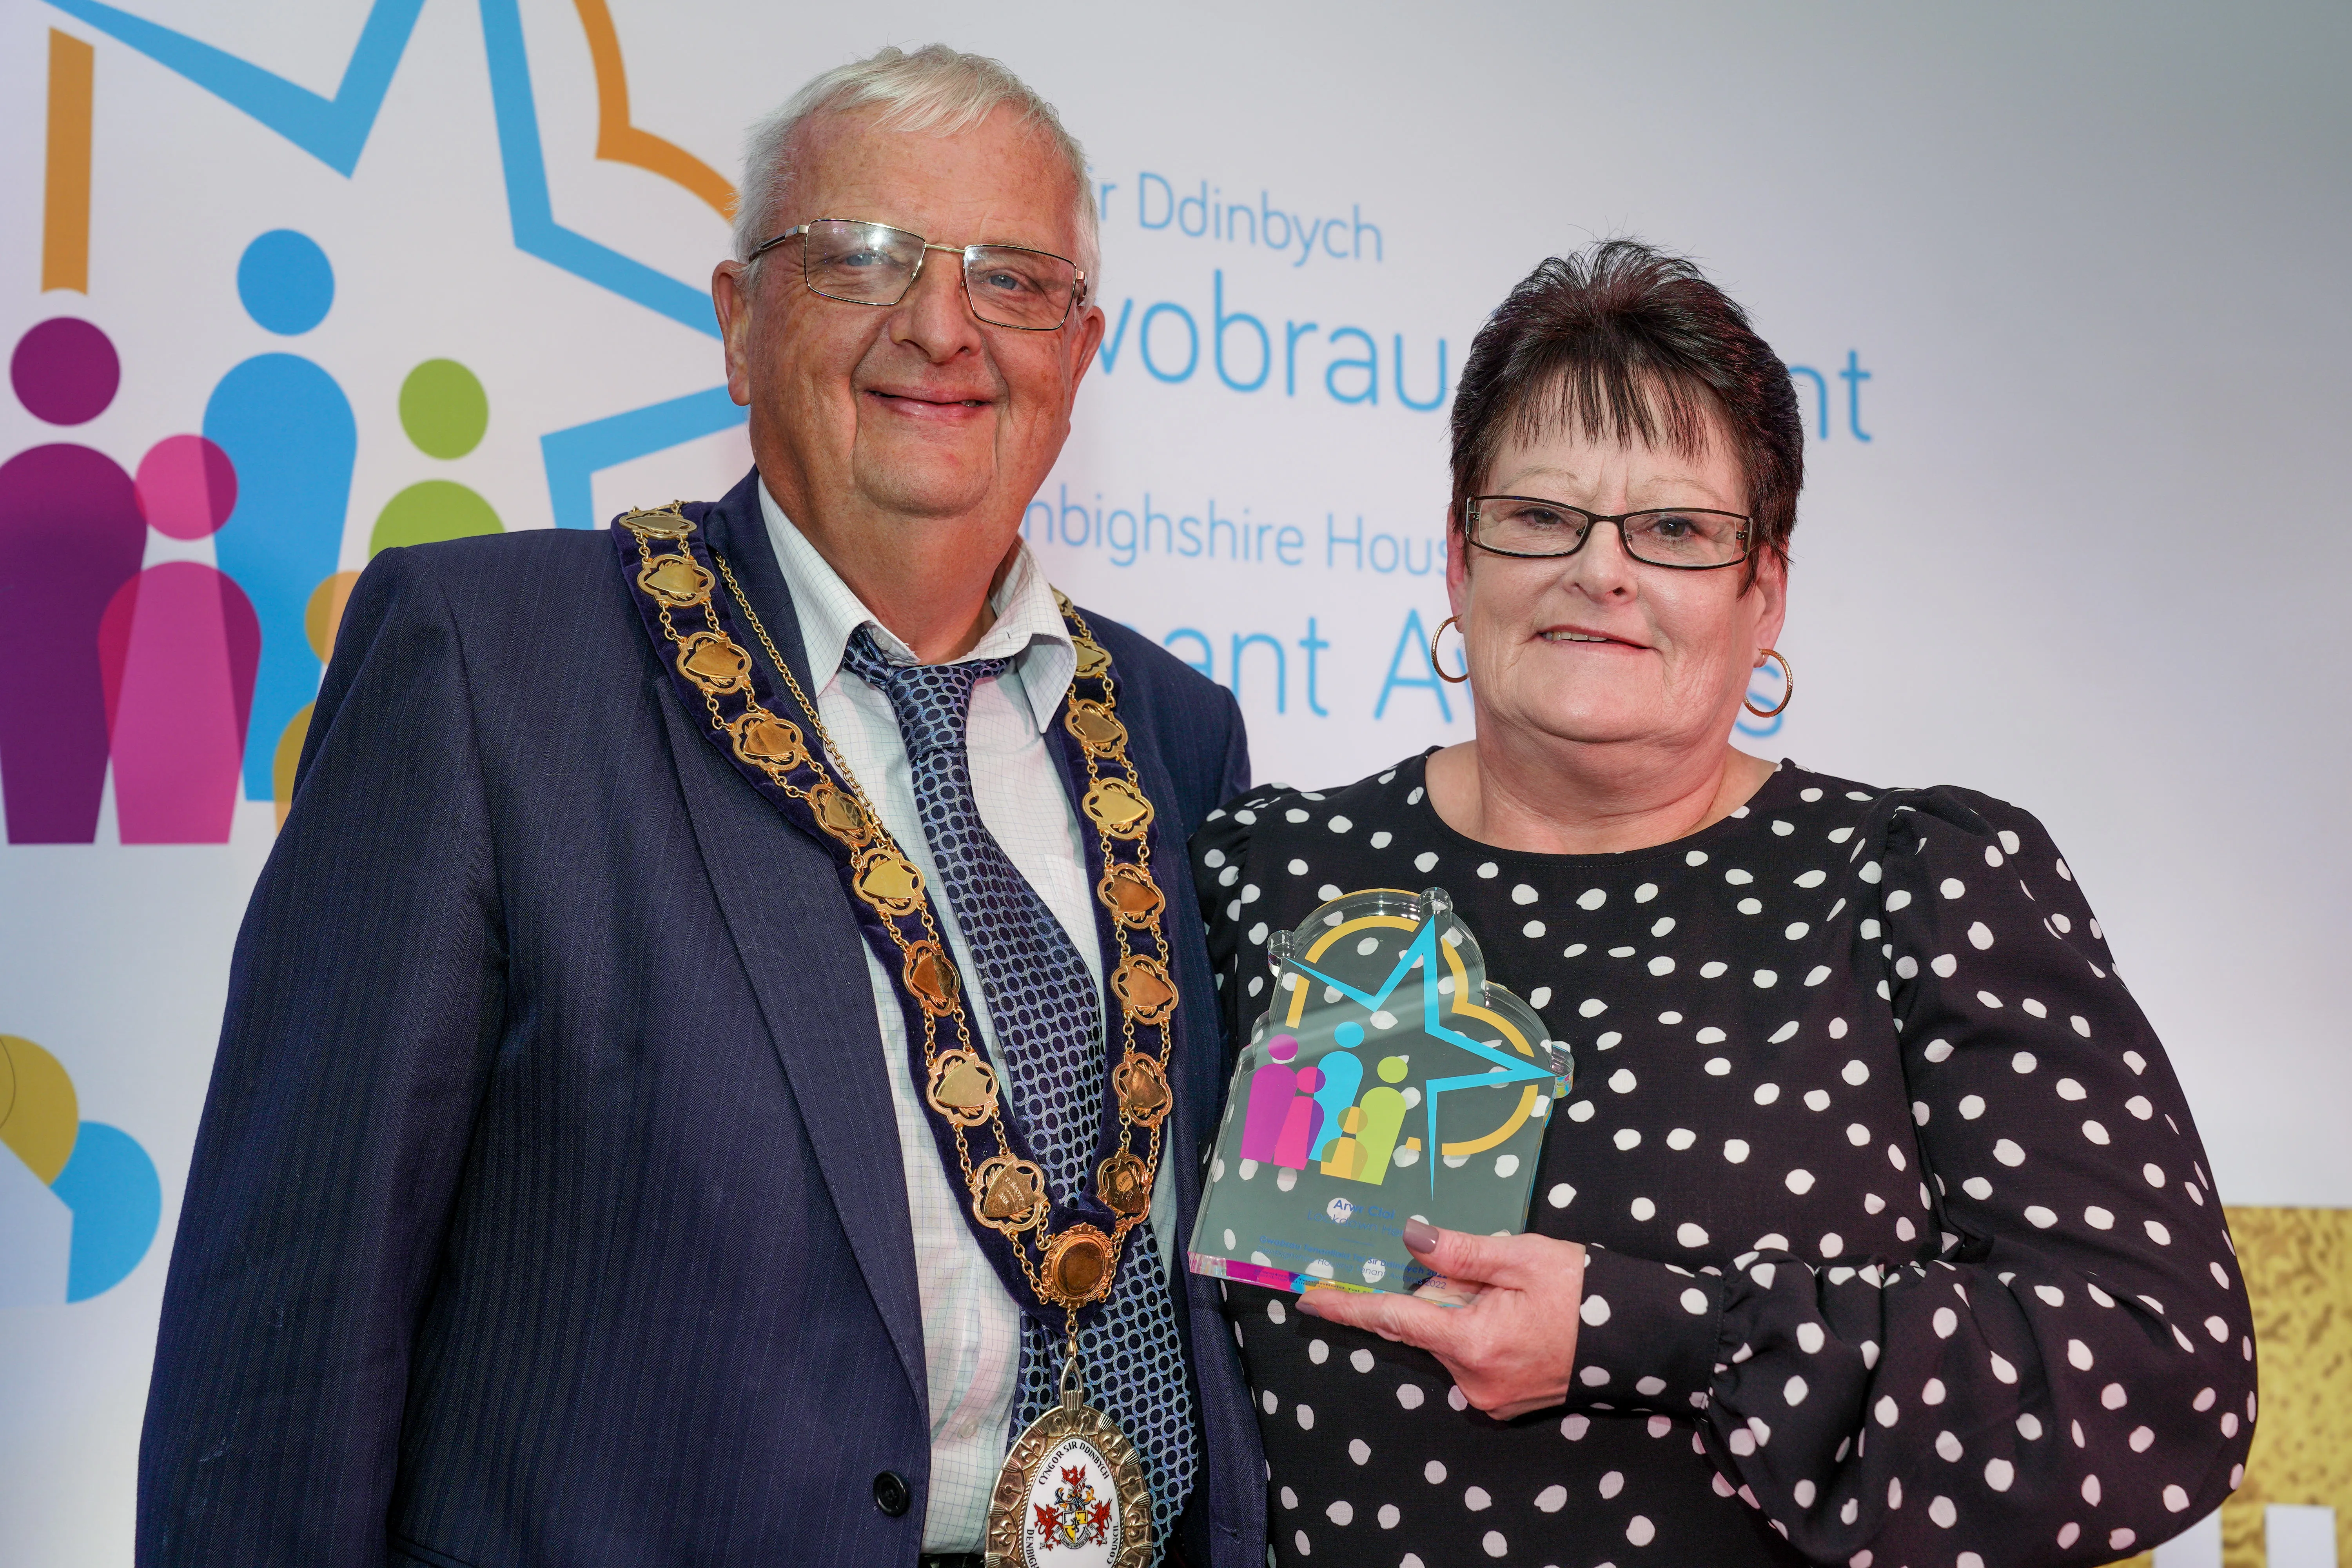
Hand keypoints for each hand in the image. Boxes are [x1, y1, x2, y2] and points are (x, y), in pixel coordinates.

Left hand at [1298, 1220, 1587, 1420]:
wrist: (1645, 1338)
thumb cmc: (1587, 1292)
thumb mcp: (1522, 1257)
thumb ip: (1461, 1253)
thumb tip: (1412, 1240)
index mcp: (1473, 1342)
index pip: (1394, 1318)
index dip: (1349, 1307)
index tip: (1309, 1299)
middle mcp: (1474, 1379)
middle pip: (1427, 1326)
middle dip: (1441, 1294)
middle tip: (1488, 1275)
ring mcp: (1490, 1396)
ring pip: (1450, 1340)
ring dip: (1465, 1312)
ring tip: (1516, 1295)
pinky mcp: (1504, 1401)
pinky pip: (1471, 1357)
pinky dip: (1480, 1331)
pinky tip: (1518, 1316)